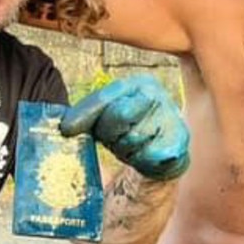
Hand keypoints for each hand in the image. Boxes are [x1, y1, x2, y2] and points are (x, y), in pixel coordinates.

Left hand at [60, 74, 189, 180]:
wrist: (162, 156)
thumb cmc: (129, 133)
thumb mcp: (107, 120)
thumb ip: (90, 115)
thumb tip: (64, 126)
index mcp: (137, 84)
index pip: (106, 97)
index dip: (85, 113)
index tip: (67, 129)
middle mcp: (157, 94)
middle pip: (119, 115)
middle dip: (111, 134)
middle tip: (115, 141)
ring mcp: (170, 115)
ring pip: (134, 138)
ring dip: (127, 150)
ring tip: (133, 148)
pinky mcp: (179, 139)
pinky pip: (149, 154)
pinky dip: (143, 160)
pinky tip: (147, 156)